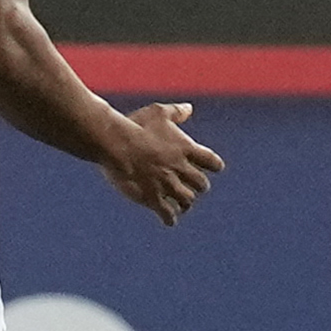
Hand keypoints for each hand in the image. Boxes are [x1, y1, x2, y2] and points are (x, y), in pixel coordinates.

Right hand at [108, 102, 226, 225]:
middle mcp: (181, 169)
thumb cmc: (136, 125)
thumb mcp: (158, 112)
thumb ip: (176, 112)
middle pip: (202, 184)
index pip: (213, 162)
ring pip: (187, 201)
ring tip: (182, 206)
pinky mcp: (153, 197)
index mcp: (186, 149)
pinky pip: (168, 214)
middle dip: (198, 187)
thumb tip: (189, 109)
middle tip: (192, 188)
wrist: (116, 143)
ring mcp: (168, 185)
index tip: (213, 168)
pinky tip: (169, 221)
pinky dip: (170, 219)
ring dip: (186, 203)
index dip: (214, 166)